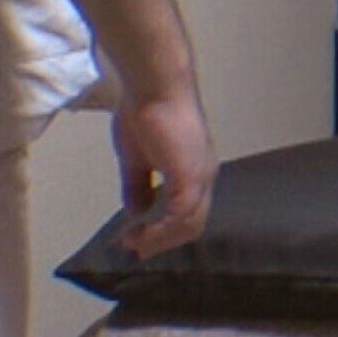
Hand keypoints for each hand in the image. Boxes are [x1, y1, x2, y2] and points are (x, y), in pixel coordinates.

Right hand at [110, 83, 216, 259]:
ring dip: (159, 239)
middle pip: (193, 223)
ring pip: (190, 224)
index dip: (165, 231)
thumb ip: (138, 186)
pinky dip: (161, 231)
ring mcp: (201, 176)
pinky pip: (182, 216)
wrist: (153, 87)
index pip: (188, 211)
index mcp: (194, 169)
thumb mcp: (136, 158)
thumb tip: (137, 212)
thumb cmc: (145, 112)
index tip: (137, 240)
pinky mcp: (191, 176)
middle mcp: (204, 175)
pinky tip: (140, 233)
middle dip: (163, 241)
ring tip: (133, 242)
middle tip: (135, 249)